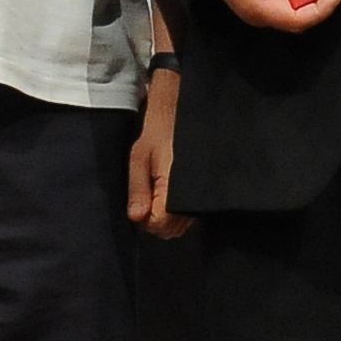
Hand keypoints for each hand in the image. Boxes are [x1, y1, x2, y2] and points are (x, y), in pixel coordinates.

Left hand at [128, 69, 192, 237]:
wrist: (183, 110)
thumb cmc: (159, 130)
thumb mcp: (140, 156)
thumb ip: (138, 188)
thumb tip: (136, 217)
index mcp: (173, 187)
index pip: (159, 224)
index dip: (145, 219)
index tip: (140, 203)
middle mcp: (191, 197)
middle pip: (170, 230)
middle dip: (156, 220)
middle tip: (148, 196)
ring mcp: (200, 197)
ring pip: (181, 225)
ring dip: (167, 216)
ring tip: (159, 190)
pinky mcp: (204, 193)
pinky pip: (190, 216)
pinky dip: (178, 211)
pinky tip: (171, 191)